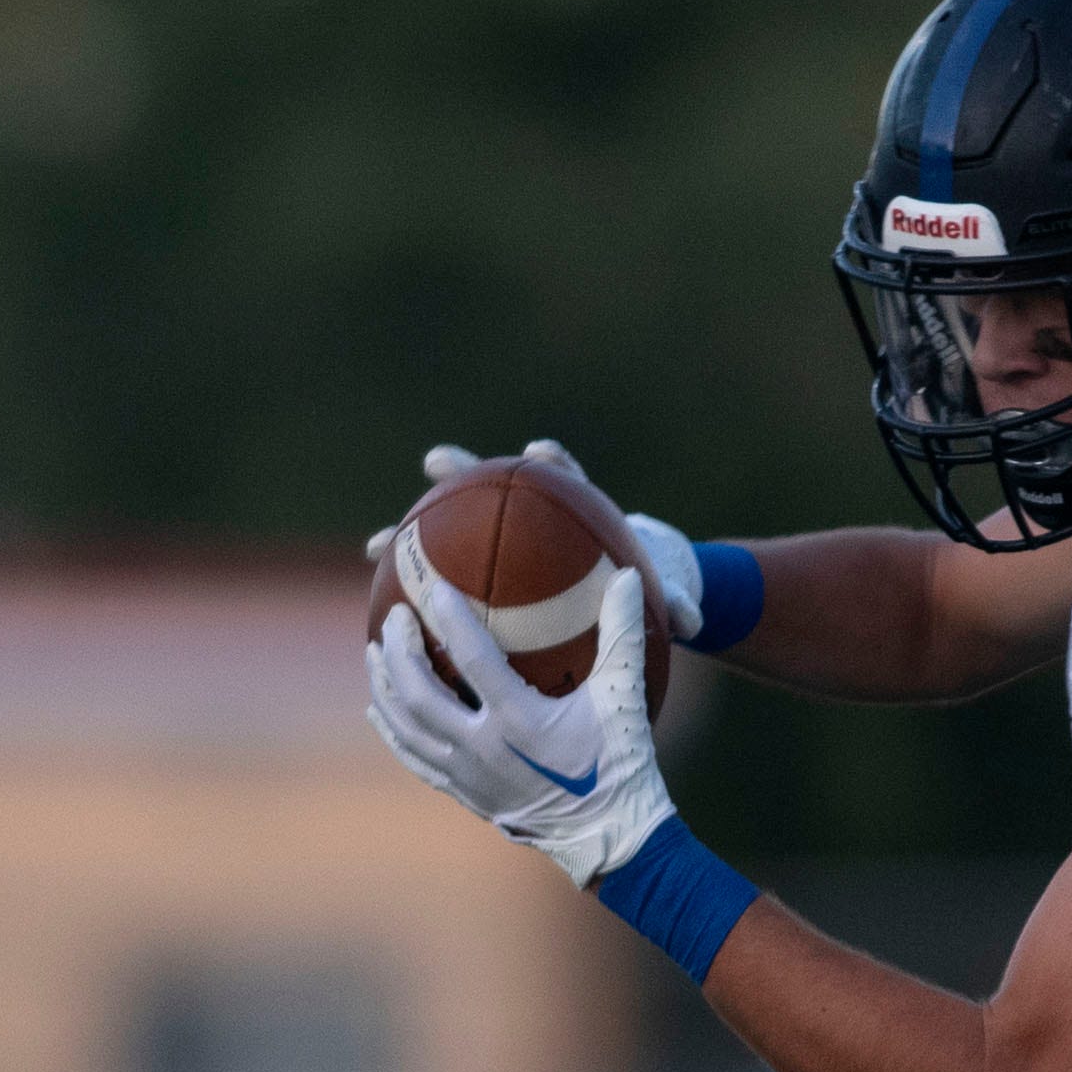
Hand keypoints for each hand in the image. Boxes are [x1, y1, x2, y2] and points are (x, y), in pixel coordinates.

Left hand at [364, 533, 678, 889]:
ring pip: (406, 728)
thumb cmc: (620, 761)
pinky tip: (378, 710)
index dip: (449, 618)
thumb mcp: (623, 696)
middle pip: (419, 694)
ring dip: (385, 687)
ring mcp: (467, 774)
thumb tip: (628, 575)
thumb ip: (623, 633)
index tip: (433, 587)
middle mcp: (483, 748)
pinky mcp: (463, 793)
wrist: (610, 836)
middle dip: (399, 651)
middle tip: (394, 616)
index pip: (472, 658)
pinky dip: (391, 731)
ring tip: (374, 651)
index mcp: (519, 720)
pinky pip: (413, 759)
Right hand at [404, 436, 705, 647]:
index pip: (567, 477)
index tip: (539, 451)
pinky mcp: (489, 580)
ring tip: (380, 543)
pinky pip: (451, 589)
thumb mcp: (666, 598)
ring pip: (455, 535)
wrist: (636, 599)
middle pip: (495, 489)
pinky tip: (390, 620)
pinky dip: (423, 599)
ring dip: (416, 536)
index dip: (555, 463)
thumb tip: (692, 618)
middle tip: (435, 462)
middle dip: (465, 473)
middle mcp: (537, 522)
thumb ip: (677, 602)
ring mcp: (506, 547)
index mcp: (582, 514)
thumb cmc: (653, 589)